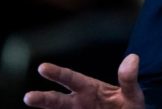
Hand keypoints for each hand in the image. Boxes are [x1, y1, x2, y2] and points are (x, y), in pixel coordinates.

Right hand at [23, 54, 144, 108]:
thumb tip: (132, 58)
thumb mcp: (132, 93)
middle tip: (28, 97)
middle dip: (43, 98)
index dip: (58, 73)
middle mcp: (80, 102)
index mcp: (90, 89)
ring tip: (31, 103)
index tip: (43, 67)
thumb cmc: (129, 106)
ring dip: (45, 108)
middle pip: (58, 100)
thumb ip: (129, 79)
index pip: (72, 79)